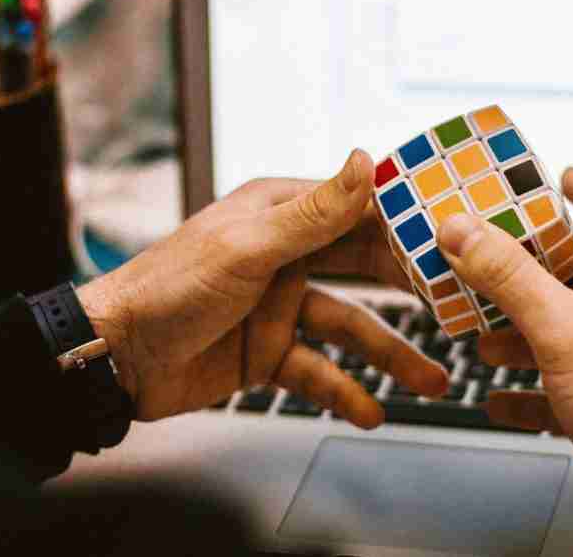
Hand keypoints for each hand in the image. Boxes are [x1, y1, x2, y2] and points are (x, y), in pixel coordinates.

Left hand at [76, 150, 448, 426]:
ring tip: (430, 380)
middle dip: (410, 291)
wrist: (114, 358)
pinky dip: (343, 391)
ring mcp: (279, 306)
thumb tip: (366, 161)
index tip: (456, 236)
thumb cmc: (169, 287)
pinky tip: (370, 411)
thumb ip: (313, 214)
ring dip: (389, 355)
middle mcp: (286, 256)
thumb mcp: (248, 248)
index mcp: (280, 214)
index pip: (358, 211)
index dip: (407, 224)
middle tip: (459, 308)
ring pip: (349, 327)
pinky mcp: (268, 352)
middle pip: (364, 270)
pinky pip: (317, 371)